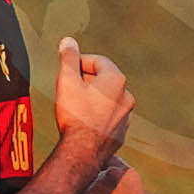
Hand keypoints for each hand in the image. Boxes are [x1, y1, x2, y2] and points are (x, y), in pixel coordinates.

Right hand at [54, 37, 131, 158]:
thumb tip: (68, 42)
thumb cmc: (76, 116)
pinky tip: (83, 121)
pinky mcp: (120, 132)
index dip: (79, 61)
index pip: (97, 60)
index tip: (68, 68)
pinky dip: (97, 115)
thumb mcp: (67, 80)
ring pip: (107, 100)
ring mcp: (125, 116)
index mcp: (116, 80)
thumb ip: (68, 58)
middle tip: (68, 87)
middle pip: (103, 80)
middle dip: (85, 80)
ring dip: (92, 98)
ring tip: (74, 105)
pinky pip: (108, 117)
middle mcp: (126, 96)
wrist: (83, 151)